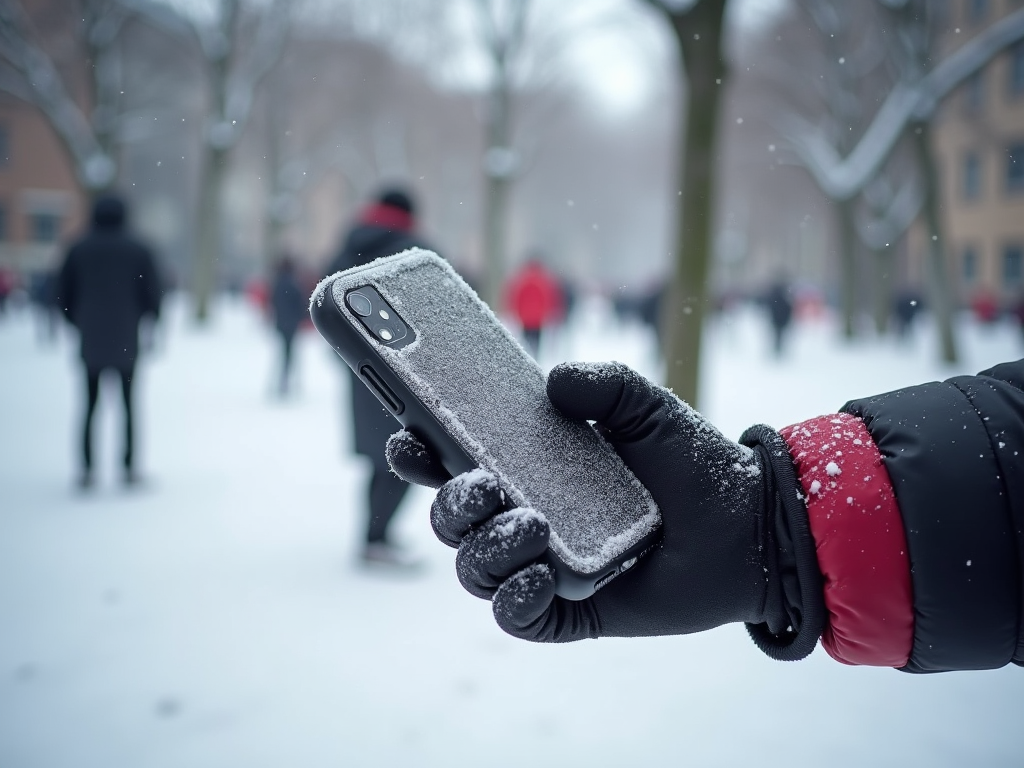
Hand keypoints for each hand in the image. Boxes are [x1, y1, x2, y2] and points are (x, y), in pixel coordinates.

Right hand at [387, 362, 818, 655]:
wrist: (749, 524)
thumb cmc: (691, 463)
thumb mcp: (646, 408)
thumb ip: (602, 383)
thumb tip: (553, 382)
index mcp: (530, 467)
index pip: (455, 461)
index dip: (421, 452)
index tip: (410, 436)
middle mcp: (526, 516)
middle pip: (451, 520)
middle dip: (449, 505)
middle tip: (483, 486)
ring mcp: (544, 566)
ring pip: (474, 570)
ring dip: (485, 549)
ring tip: (533, 524)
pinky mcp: (571, 610)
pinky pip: (517, 618)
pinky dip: (513, 600)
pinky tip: (537, 577)